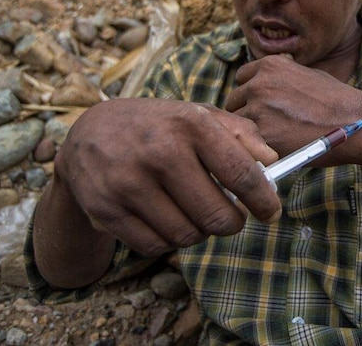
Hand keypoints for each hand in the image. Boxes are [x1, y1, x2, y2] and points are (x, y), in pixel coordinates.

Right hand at [53, 98, 280, 257]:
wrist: (89, 133)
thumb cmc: (159, 127)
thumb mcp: (198, 116)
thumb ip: (241, 133)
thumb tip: (272, 162)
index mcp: (190, 123)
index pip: (241, 174)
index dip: (263, 200)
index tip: (271, 212)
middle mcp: (160, 152)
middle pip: (217, 216)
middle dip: (231, 223)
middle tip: (230, 217)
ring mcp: (129, 182)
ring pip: (188, 236)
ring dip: (200, 232)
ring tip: (195, 213)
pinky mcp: (107, 209)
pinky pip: (156, 246)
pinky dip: (169, 240)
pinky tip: (167, 219)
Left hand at [223, 55, 361, 162]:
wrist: (356, 121)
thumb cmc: (337, 100)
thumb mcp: (307, 73)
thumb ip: (281, 76)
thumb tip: (265, 82)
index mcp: (269, 65)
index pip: (241, 78)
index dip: (250, 93)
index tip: (260, 105)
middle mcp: (259, 83)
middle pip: (234, 101)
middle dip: (246, 113)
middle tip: (266, 127)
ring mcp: (258, 108)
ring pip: (237, 123)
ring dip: (250, 133)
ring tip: (273, 140)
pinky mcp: (262, 134)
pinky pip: (247, 143)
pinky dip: (256, 148)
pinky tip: (274, 150)